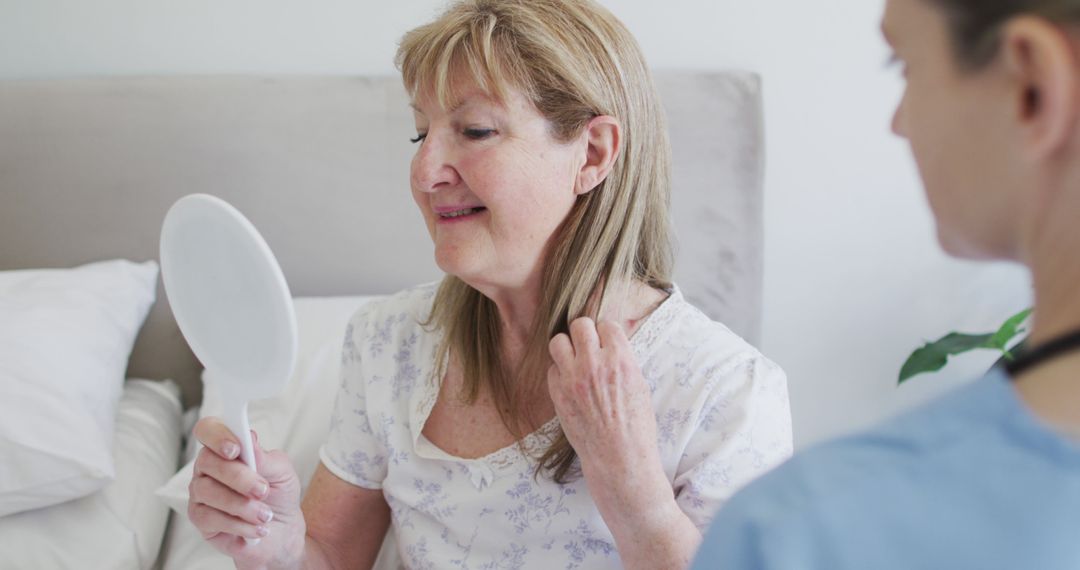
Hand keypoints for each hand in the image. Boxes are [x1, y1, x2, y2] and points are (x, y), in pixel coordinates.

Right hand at [188, 417, 305, 568]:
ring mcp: (200, 492)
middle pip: (206, 461)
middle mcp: (208, 468)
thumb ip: (265, 457)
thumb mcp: (282, 473)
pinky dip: (238, 524)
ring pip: (207, 491)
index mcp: (226, 448)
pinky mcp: (200, 518)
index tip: (236, 449)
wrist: (282, 529)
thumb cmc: (278, 494)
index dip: (217, 436)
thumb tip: (250, 439)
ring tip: (265, 515)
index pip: (208, 430)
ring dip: (241, 504)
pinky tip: (255, 528)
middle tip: (262, 490)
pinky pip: (209, 518)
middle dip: (238, 477)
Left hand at [547, 318, 669, 519]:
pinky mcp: (557, 394)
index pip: (606, 325)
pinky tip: (570, 383)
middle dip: (585, 333)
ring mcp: (572, 379)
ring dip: (567, 348)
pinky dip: (560, 373)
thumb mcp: (639, 385)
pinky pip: (551, 369)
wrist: (619, 457)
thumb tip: (611, 344)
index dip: (607, 333)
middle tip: (589, 345)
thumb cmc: (636, 425)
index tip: (607, 342)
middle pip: (580, 325)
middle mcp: (593, 364)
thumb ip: (623, 361)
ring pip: (557, 342)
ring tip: (574, 359)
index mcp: (620, 360)